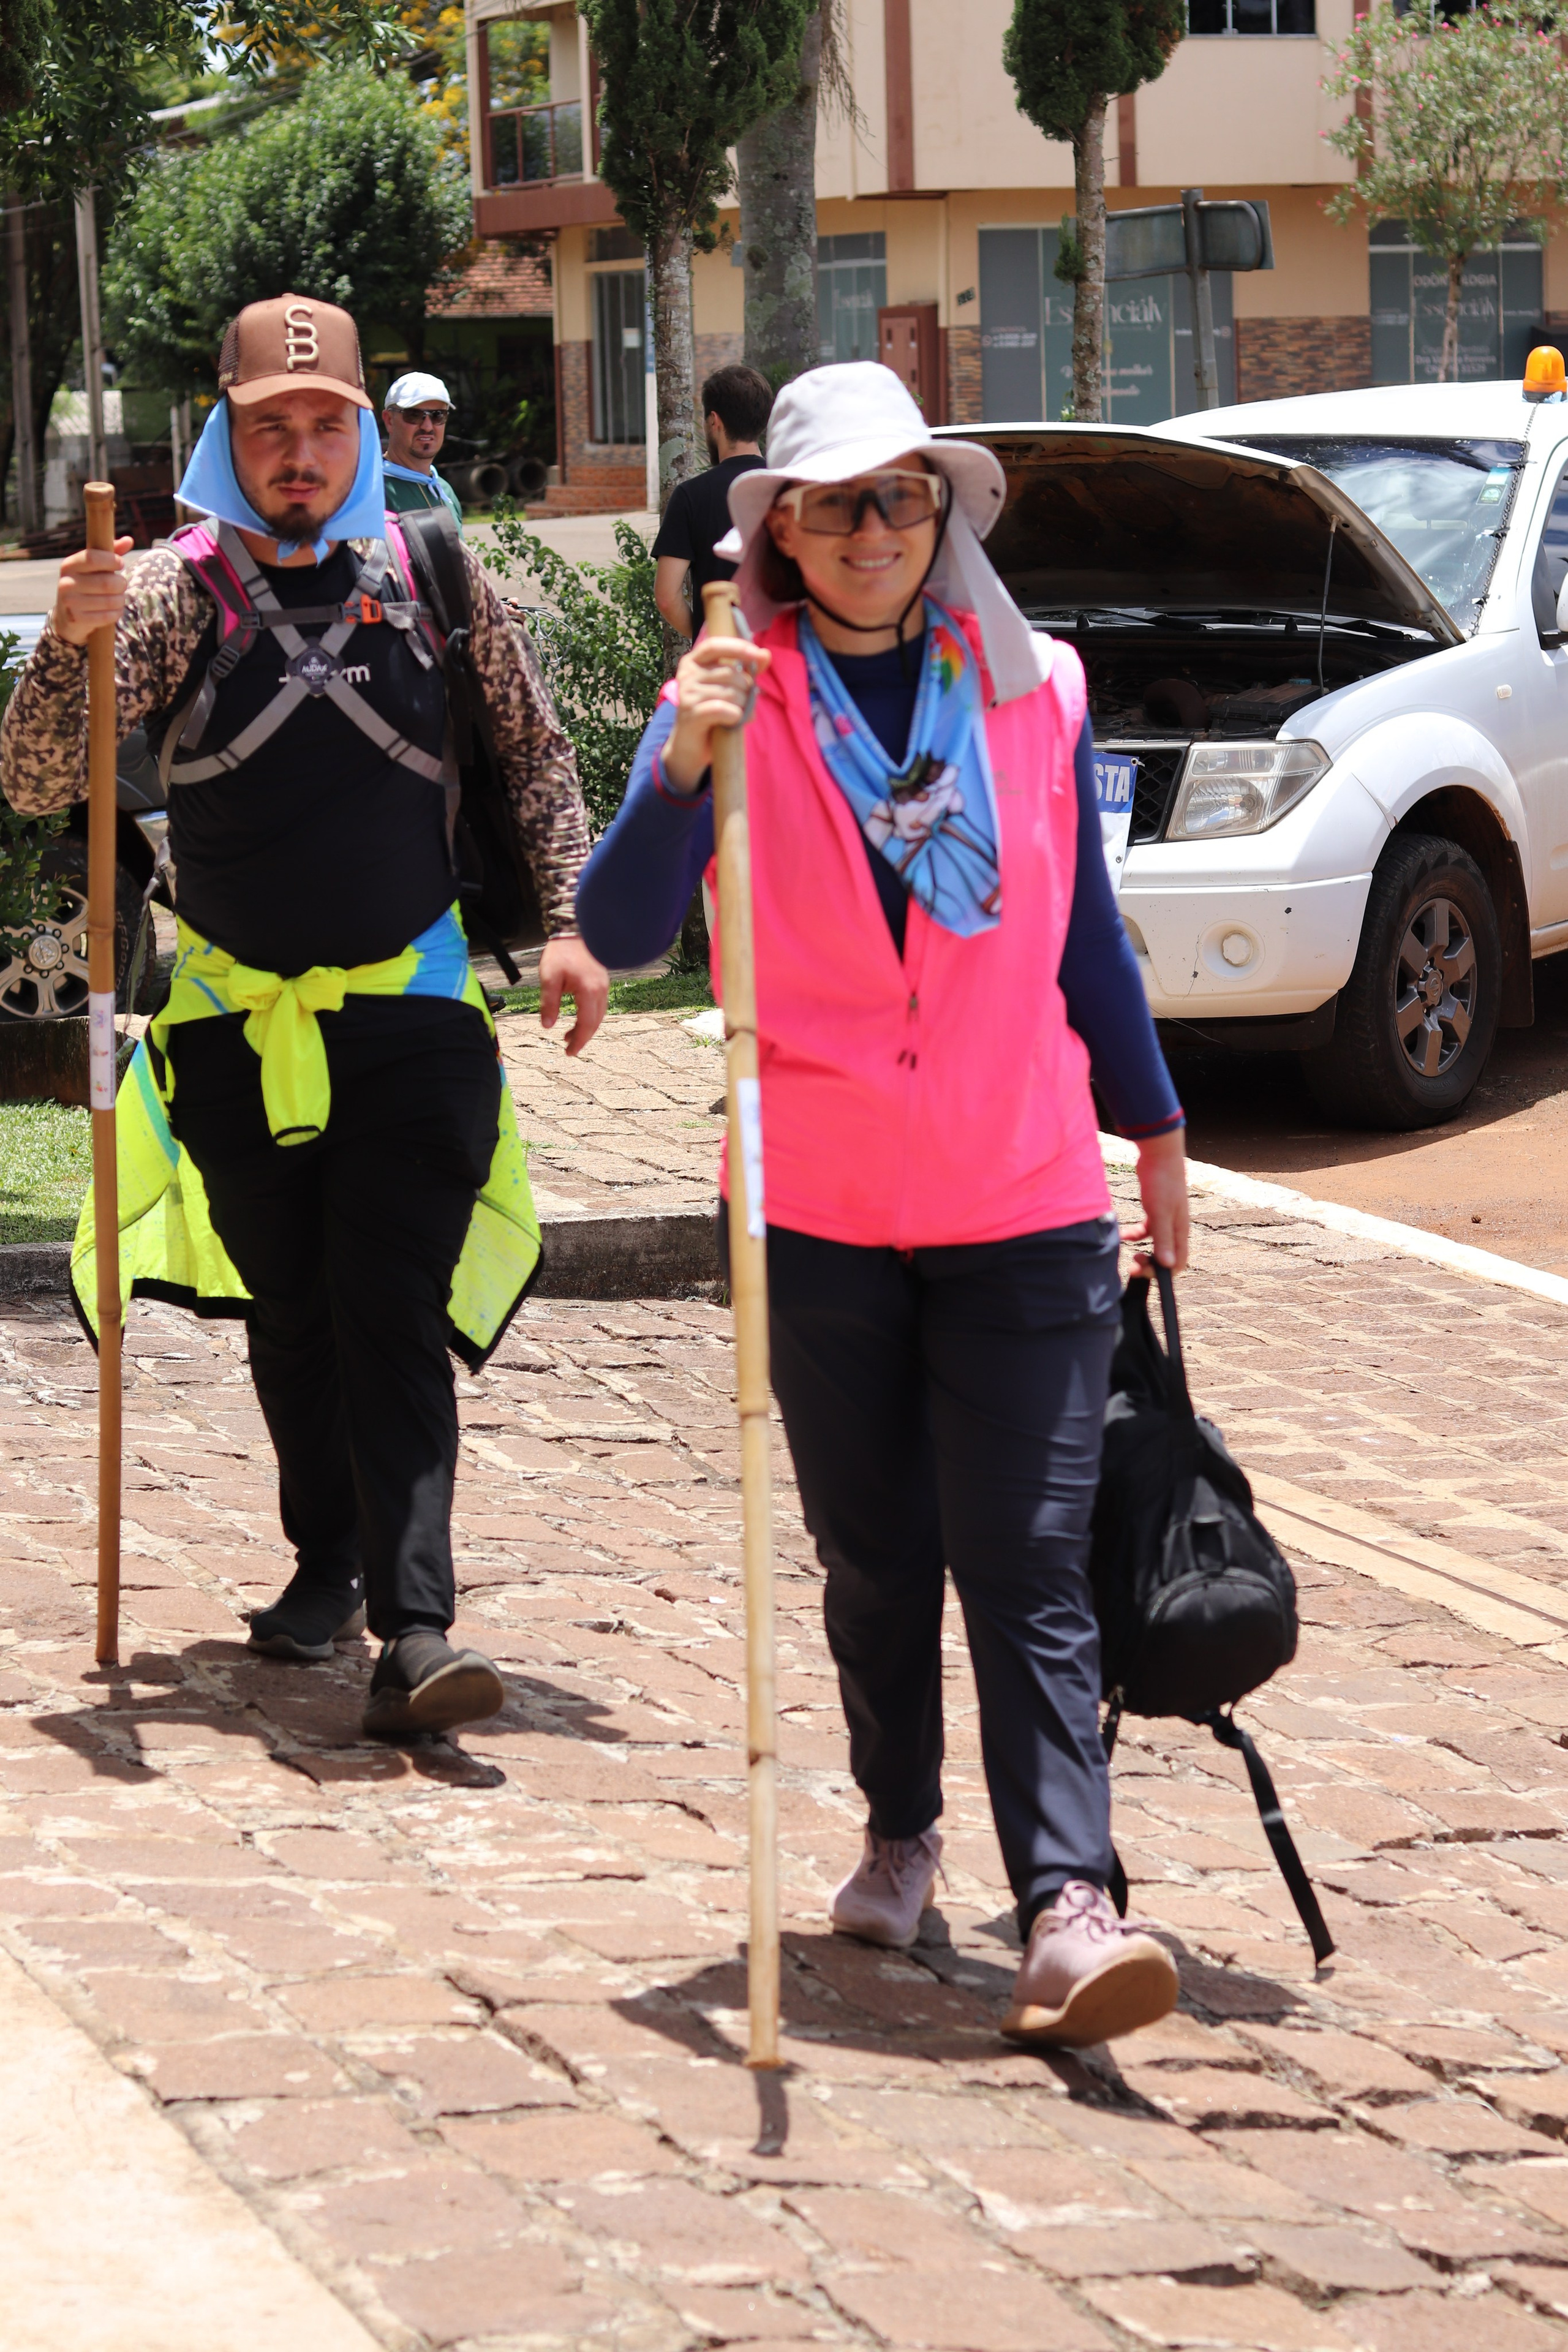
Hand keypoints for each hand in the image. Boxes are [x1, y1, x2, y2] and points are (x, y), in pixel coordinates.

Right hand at [52, 536, 133, 646]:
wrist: (67, 616)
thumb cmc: (86, 585)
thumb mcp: (94, 568)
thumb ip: (111, 552)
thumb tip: (129, 540)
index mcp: (69, 565)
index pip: (92, 557)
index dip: (111, 560)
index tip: (120, 564)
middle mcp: (66, 582)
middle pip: (107, 582)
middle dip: (121, 584)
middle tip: (121, 585)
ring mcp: (69, 602)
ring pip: (110, 600)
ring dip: (120, 600)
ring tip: (118, 598)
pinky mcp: (76, 618)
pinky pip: (107, 616)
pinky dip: (116, 613)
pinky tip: (113, 610)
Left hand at [538, 933, 607, 1056]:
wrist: (573, 929)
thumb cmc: (560, 952)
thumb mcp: (549, 977)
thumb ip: (549, 1003)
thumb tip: (547, 1026)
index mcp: (589, 991)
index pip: (587, 1024)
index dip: (578, 1041)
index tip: (569, 1052)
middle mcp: (601, 990)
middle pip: (595, 1022)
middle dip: (582, 1038)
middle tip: (569, 1049)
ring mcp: (603, 985)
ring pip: (598, 1015)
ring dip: (585, 1028)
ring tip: (568, 1036)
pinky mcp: (601, 981)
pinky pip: (598, 1005)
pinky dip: (589, 1016)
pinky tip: (577, 1017)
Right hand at [662, 634, 769, 792]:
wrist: (691, 745)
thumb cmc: (712, 713)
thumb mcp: (729, 688)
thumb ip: (746, 671)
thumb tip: (766, 654)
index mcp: (694, 661)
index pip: (715, 645)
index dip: (738, 647)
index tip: (757, 654)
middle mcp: (687, 674)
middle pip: (730, 673)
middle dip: (746, 690)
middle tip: (745, 704)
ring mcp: (687, 694)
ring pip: (730, 693)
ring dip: (742, 707)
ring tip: (738, 715)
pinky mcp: (690, 714)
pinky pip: (723, 709)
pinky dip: (735, 716)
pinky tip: (732, 721)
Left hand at [1122, 1127, 1189, 1273]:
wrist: (1159, 1153)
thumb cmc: (1162, 1181)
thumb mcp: (1160, 1213)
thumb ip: (1163, 1239)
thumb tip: (1168, 1265)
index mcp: (1180, 1230)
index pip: (1178, 1262)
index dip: (1161, 1272)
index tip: (1142, 1271)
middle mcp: (1175, 1226)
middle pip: (1165, 1255)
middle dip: (1149, 1264)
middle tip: (1131, 1265)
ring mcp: (1165, 1217)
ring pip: (1154, 1242)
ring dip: (1140, 1249)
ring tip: (1125, 1248)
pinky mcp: (1154, 1208)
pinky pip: (1146, 1228)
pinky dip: (1134, 1233)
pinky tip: (1123, 1232)